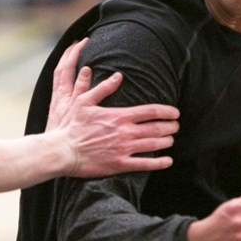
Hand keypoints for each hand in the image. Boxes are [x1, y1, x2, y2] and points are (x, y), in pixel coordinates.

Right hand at [47, 38, 179, 177]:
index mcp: (119, 116)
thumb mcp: (84, 102)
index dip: (167, 111)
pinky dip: (159, 163)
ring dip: (166, 142)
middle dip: (170, 126)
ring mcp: (124, 149)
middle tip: (176, 126)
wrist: (63, 150)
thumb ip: (103, 88)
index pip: (151, 111)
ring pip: (154, 145)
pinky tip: (168, 161)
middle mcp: (125, 132)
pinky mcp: (119, 164)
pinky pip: (144, 164)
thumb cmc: (72, 126)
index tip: (175, 112)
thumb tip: (118, 76)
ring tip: (171, 140)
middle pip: (156, 128)